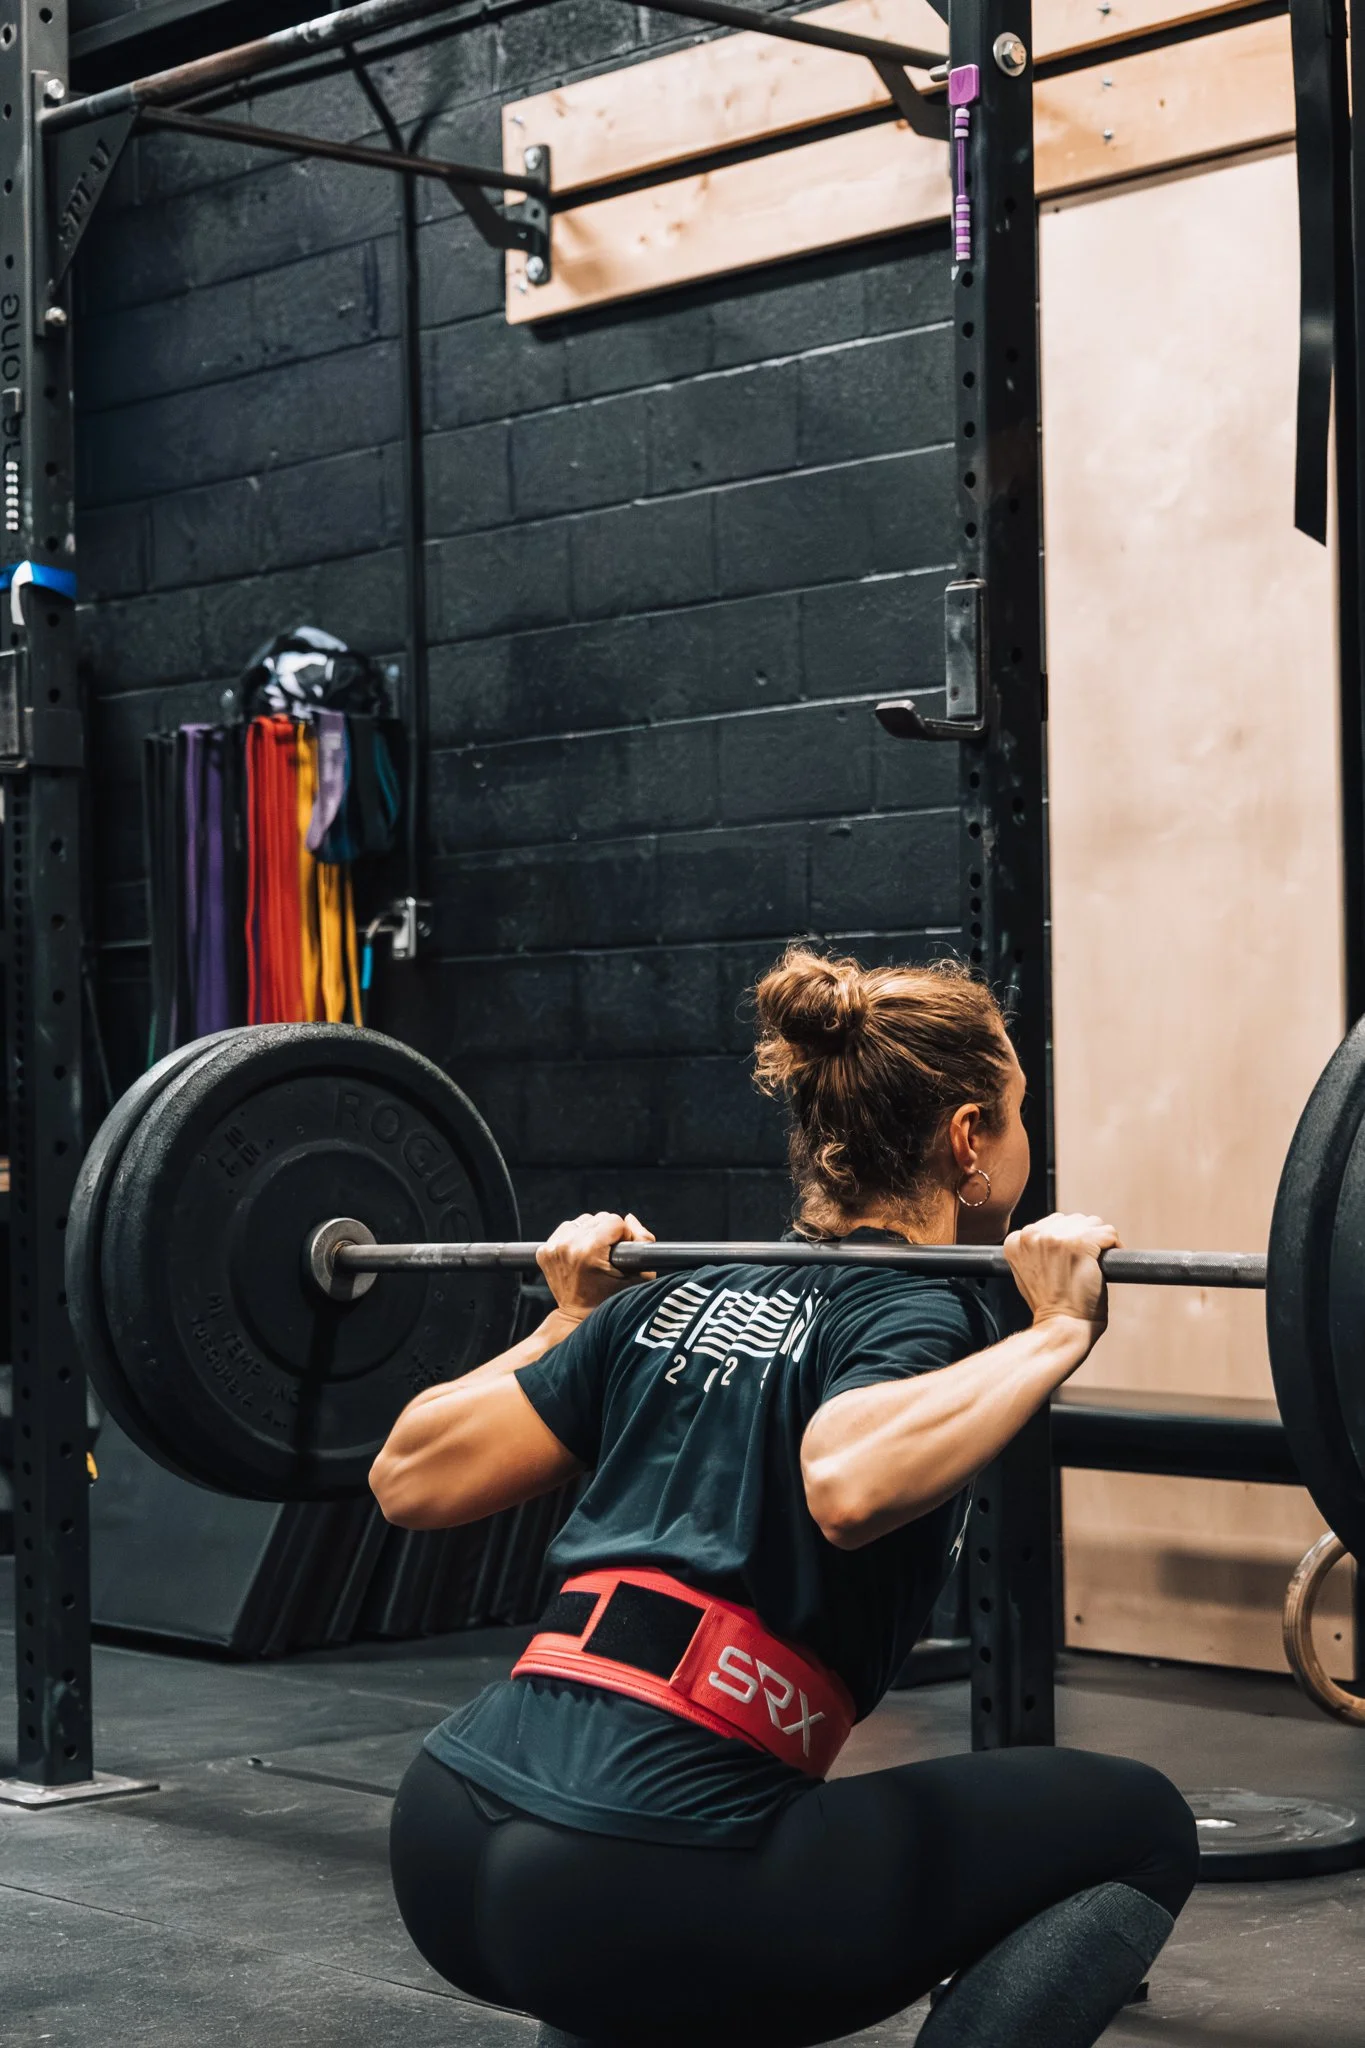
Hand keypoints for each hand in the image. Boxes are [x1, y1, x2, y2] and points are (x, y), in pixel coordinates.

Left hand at [536, 1211, 655, 1321]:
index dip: (624, 1236)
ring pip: (582, 1221)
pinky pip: (567, 1229)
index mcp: (589, 1251)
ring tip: (595, 1254)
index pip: (614, 1221)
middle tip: (608, 1256)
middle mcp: (567, 1246)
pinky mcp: (544, 1251)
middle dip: (608, 1234)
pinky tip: (581, 1254)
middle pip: (598, 1218)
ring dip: (591, 1233)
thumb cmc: (613, 1300)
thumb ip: (643, 1241)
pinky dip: (576, 1237)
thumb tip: (629, 1219)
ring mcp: (553, 1248)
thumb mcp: (640, 1276)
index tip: (622, 1254)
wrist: (579, 1318)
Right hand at [1002, 1212, 1119, 1339]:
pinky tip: (1107, 1263)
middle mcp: (1033, 1234)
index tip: (1074, 1256)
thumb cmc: (1048, 1306)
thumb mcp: (1027, 1273)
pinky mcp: (1081, 1243)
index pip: (1051, 1223)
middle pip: (1072, 1220)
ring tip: (1097, 1261)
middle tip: (1087, 1261)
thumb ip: (1034, 1250)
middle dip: (1083, 1237)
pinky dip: (1114, 1246)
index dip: (1067, 1239)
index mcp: (1016, 1241)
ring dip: (1099, 1240)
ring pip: (1091, 1223)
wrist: (1060, 1326)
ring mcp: (1057, 1238)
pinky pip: (1108, 1233)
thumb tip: (1056, 1236)